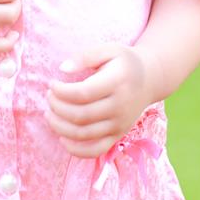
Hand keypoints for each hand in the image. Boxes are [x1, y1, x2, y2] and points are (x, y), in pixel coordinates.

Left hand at [45, 42, 160, 158]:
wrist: (150, 79)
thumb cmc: (123, 62)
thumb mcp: (108, 49)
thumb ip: (85, 56)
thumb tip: (62, 68)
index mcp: (117, 83)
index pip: (83, 93)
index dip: (61, 91)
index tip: (52, 84)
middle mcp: (120, 106)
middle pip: (81, 115)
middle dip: (57, 107)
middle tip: (49, 96)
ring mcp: (120, 124)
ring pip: (84, 134)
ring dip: (60, 126)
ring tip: (49, 113)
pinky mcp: (118, 135)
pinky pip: (95, 150)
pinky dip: (76, 150)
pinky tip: (62, 138)